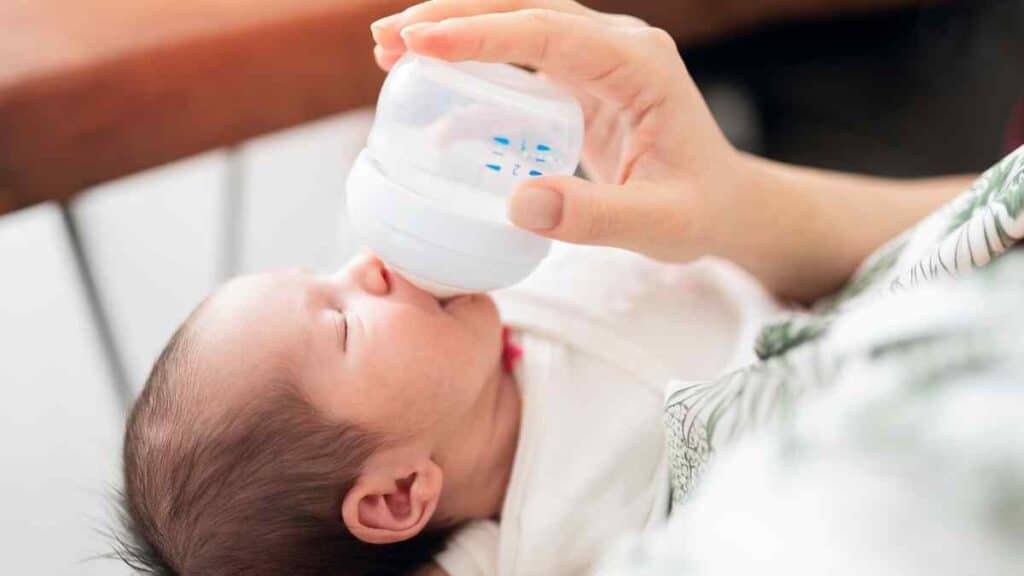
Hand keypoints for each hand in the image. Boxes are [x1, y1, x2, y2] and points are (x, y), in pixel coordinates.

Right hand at [370, 0, 743, 263]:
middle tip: (385, 41)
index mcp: (639, 64)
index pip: (549, 32)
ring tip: (389, 51)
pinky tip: (433, 83)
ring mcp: (598, 57)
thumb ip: (594, 216)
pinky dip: (473, 62)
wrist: (723, 203)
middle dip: (451, 16)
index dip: (480, 34)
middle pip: (524, 8)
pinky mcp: (582, 78)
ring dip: (454, 29)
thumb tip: (518, 203)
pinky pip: (520, 58)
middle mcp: (617, 46)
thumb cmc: (699, 209)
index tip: (419, 44)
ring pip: (517, 23)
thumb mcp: (659, 223)